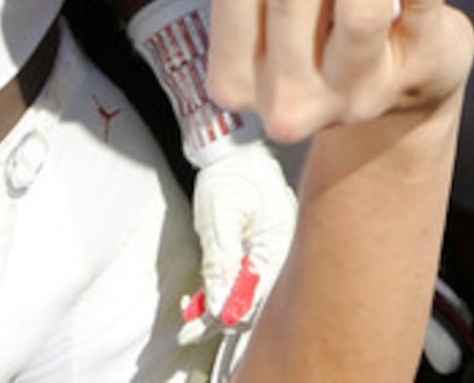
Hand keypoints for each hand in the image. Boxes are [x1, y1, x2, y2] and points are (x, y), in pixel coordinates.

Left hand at [179, 137, 299, 352]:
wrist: (233, 145)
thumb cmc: (230, 173)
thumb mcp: (219, 220)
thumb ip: (221, 264)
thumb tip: (219, 307)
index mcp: (280, 242)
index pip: (260, 295)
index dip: (230, 314)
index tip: (202, 324)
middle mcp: (283, 249)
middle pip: (257, 299)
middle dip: (223, 316)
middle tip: (190, 328)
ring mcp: (274, 247)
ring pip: (250, 290)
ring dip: (221, 305)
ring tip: (191, 318)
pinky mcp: (262, 245)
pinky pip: (248, 276)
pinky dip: (226, 288)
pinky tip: (203, 297)